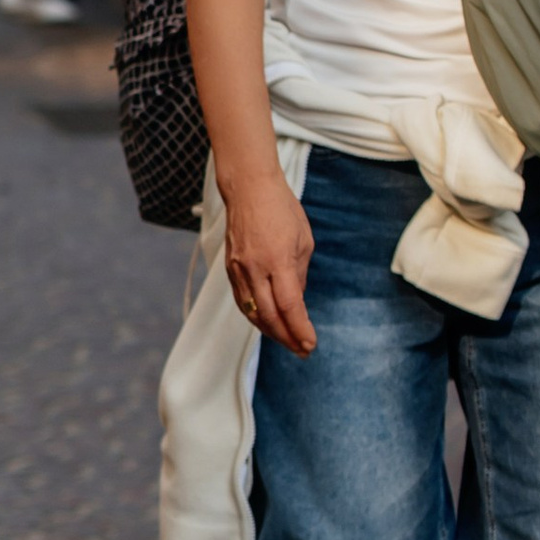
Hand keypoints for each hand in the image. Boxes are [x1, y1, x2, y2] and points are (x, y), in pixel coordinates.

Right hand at [222, 168, 315, 354]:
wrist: (248, 188)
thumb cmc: (281, 209)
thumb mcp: (303, 240)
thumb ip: (299, 274)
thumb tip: (296, 300)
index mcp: (278, 259)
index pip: (289, 305)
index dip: (300, 329)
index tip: (311, 344)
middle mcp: (254, 267)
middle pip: (268, 315)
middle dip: (287, 337)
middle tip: (302, 351)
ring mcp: (238, 269)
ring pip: (252, 311)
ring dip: (270, 331)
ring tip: (287, 342)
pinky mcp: (229, 268)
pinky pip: (242, 300)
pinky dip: (254, 316)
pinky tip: (267, 324)